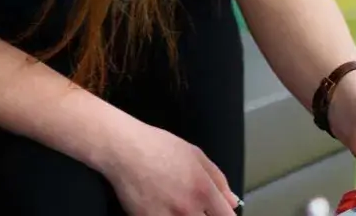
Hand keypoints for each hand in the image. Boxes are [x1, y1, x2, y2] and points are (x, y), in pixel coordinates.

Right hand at [101, 120, 239, 215]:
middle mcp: (188, 208)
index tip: (218, 212)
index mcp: (203, 190)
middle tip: (195, 207)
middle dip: (204, 215)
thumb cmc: (158, 146)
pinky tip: (161, 206)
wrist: (123, 149)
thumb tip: (232, 202)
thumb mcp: (194, 154)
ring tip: (176, 204)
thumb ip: (218, 179)